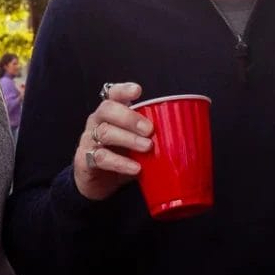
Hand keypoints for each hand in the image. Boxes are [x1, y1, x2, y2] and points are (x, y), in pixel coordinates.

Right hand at [74, 81, 152, 200]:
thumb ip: (152, 136)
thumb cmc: (122, 156)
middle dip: (129, 117)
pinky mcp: (86, 160)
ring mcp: (89, 140)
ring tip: (147, 147)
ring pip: (104, 132)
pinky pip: (102, 158)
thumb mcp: (137, 143)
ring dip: (128, 139)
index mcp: (110, 114)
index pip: (113, 94)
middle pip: (107, 110)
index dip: (123, 90)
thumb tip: (189, 136)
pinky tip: (136, 168)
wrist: (97, 183)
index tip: (138, 91)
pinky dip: (120, 163)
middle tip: (149, 129)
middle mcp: (97, 122)